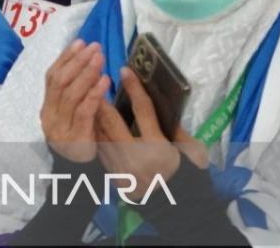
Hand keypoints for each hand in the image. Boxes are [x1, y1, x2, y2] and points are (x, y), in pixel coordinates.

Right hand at [40, 40, 109, 162]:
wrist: (79, 178)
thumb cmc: (81, 144)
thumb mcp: (72, 120)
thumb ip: (74, 99)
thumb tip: (87, 68)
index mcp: (47, 109)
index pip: (51, 77)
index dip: (65, 58)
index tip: (80, 42)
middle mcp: (49, 116)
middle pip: (59, 82)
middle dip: (77, 61)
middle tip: (94, 47)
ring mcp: (60, 128)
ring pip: (70, 94)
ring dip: (86, 73)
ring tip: (100, 59)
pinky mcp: (75, 138)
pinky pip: (83, 112)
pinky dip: (93, 94)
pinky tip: (104, 82)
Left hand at [95, 67, 207, 191]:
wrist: (179, 210)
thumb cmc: (189, 177)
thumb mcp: (191, 152)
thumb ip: (174, 128)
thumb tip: (160, 105)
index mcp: (158, 148)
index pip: (144, 111)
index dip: (134, 89)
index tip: (125, 70)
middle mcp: (136, 158)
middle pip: (112, 122)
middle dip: (102, 99)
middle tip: (95, 79)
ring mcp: (121, 169)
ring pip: (100, 136)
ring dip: (93, 115)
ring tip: (88, 95)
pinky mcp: (113, 177)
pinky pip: (100, 150)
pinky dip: (95, 134)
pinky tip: (91, 120)